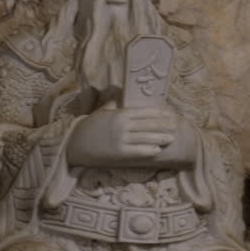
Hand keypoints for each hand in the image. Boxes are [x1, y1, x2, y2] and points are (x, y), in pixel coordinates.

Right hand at [67, 107, 194, 169]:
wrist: (73, 144)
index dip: (158, 113)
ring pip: (145, 137)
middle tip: (176, 126)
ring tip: (172, 138)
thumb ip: (112, 105)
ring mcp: (121, 139)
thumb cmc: (88, 128)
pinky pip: (136, 151)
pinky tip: (158, 150)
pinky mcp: (118, 152)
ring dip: (160, 137)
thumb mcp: (101, 113)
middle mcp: (122, 125)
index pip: (144, 112)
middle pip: (148, 124)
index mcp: (120, 114)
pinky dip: (148, 150)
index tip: (169, 114)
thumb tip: (117, 97)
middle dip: (163, 125)